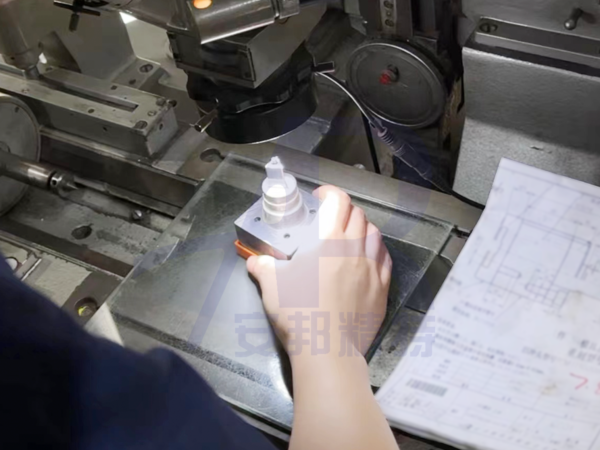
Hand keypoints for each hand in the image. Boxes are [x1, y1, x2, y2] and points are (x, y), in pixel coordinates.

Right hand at [247, 185, 391, 358]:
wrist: (327, 349)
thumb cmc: (297, 311)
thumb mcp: (271, 285)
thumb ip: (263, 267)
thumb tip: (255, 261)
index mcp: (329, 240)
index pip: (339, 201)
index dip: (330, 193)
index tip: (321, 198)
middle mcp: (356, 248)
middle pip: (358, 215)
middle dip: (345, 210)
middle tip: (331, 219)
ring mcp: (373, 269)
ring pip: (375, 235)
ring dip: (363, 229)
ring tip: (351, 237)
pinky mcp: (383, 289)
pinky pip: (385, 260)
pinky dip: (377, 252)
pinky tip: (368, 259)